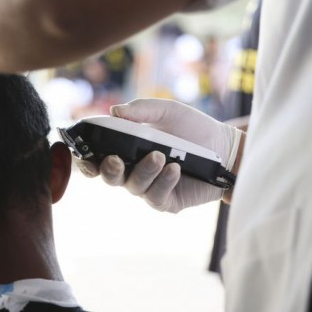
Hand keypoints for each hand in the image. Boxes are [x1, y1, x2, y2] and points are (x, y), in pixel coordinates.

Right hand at [76, 98, 240, 212]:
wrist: (226, 147)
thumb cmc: (194, 128)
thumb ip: (141, 110)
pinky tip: (174, 169)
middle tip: (114, 159)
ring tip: (160, 156)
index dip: (87, 160)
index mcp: (127, 150)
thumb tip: (114, 109)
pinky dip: (163, 182)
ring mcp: (150, 188)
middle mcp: (134, 171)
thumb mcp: (168, 111)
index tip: (84, 154)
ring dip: (144, 171)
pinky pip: (157, 197)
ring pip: (134, 186)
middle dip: (108, 170)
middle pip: (109, 177)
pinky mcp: (168, 202)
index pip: (98, 158)